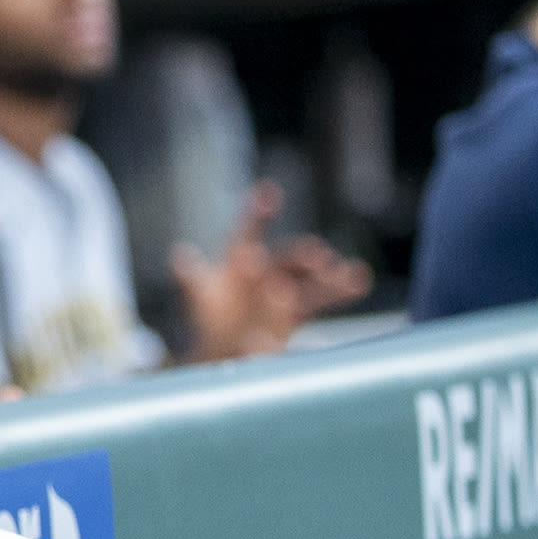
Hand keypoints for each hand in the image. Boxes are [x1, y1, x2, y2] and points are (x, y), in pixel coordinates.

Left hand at [170, 181, 370, 362]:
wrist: (222, 347)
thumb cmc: (209, 315)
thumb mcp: (197, 296)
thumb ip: (191, 279)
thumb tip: (180, 257)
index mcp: (240, 258)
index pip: (250, 230)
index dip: (257, 211)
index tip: (268, 191)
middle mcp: (267, 271)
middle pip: (288, 259)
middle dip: (302, 256)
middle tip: (317, 254)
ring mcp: (284, 293)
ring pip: (311, 282)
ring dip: (333, 276)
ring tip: (357, 271)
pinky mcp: (296, 315)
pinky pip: (320, 303)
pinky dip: (340, 294)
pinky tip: (357, 284)